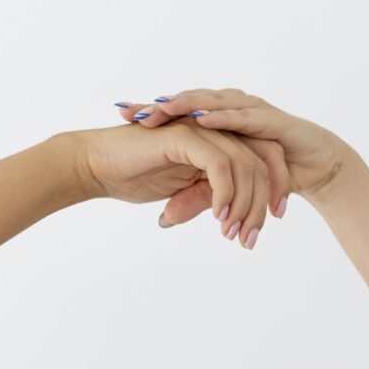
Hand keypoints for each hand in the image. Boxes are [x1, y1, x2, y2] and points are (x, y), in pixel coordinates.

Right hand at [69, 117, 282, 246]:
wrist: (97, 166)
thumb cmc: (133, 177)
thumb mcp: (183, 192)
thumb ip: (208, 196)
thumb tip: (228, 216)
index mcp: (217, 139)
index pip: (261, 159)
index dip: (272, 189)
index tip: (272, 222)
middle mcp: (214, 129)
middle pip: (261, 161)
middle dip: (263, 203)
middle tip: (252, 239)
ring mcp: (200, 129)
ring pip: (245, 165)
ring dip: (244, 205)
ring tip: (233, 234)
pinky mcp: (185, 136)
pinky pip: (220, 164)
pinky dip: (225, 193)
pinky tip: (219, 216)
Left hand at [113, 88, 352, 222]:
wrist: (316, 168)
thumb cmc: (271, 176)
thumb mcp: (227, 191)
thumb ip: (198, 197)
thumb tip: (165, 218)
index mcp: (217, 120)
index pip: (177, 113)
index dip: (150, 112)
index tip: (119, 115)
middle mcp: (230, 108)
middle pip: (187, 102)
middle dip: (159, 106)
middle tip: (130, 110)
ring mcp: (251, 110)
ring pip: (212, 103)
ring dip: (185, 104)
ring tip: (159, 107)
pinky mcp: (271, 120)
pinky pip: (244, 116)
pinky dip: (222, 117)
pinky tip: (202, 118)